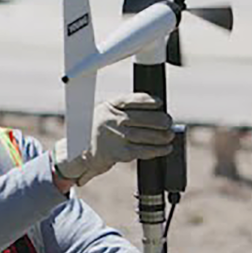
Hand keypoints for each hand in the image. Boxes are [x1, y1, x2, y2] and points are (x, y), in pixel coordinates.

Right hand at [53, 93, 173, 187]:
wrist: (81, 151)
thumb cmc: (101, 130)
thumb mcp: (107, 112)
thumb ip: (125, 109)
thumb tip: (156, 109)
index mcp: (109, 106)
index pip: (131, 100)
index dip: (147, 100)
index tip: (160, 102)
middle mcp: (111, 120)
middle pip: (142, 118)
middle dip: (160, 120)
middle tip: (169, 122)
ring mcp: (115, 136)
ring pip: (144, 135)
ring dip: (161, 136)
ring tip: (170, 136)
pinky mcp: (119, 152)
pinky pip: (142, 150)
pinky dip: (157, 150)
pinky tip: (165, 148)